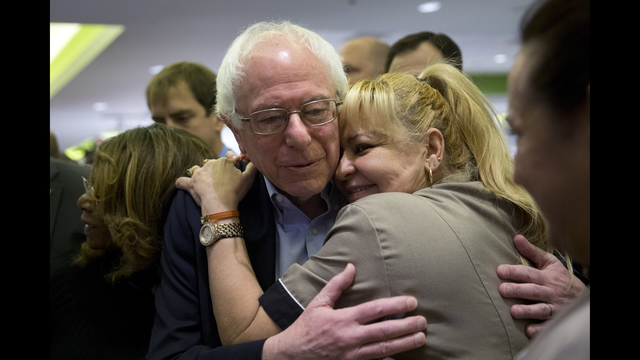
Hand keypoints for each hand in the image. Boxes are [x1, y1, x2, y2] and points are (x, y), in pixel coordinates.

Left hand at [175, 157, 256, 212]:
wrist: (221, 205)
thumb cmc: (235, 192)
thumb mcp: (249, 178)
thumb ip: (252, 166)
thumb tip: (254, 159)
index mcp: (223, 161)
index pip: (227, 159)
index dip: (230, 166)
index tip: (232, 175)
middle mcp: (209, 164)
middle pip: (212, 165)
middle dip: (215, 172)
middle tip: (221, 184)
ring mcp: (198, 173)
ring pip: (197, 170)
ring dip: (199, 175)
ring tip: (204, 184)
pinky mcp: (190, 184)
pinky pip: (182, 181)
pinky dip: (182, 183)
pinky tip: (183, 185)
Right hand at [262, 263, 426, 359]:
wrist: (292, 355)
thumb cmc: (306, 327)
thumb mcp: (319, 303)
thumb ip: (336, 285)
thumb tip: (351, 267)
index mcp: (344, 319)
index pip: (375, 311)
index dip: (396, 306)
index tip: (411, 302)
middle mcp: (351, 338)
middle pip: (385, 332)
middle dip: (407, 327)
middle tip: (423, 322)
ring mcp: (352, 355)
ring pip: (384, 350)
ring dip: (405, 344)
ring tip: (420, 339)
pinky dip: (390, 358)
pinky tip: (402, 355)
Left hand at [497, 235, 586, 337]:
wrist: (580, 296)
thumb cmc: (559, 277)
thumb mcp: (549, 262)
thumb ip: (531, 251)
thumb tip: (516, 237)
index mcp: (545, 277)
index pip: (528, 273)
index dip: (514, 272)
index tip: (500, 270)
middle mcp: (549, 292)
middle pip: (532, 291)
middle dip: (518, 290)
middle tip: (502, 289)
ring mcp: (553, 307)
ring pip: (540, 309)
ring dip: (527, 311)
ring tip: (513, 311)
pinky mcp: (555, 320)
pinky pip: (548, 326)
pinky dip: (539, 329)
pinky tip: (528, 331)